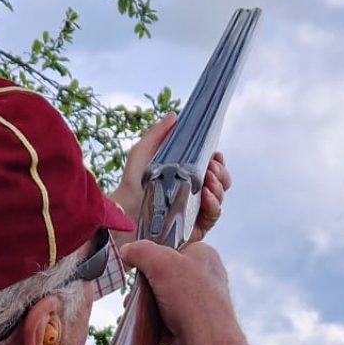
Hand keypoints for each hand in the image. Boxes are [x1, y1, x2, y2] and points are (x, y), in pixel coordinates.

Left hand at [111, 115, 230, 232]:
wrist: (122, 214)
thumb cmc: (131, 185)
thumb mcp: (142, 154)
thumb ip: (156, 134)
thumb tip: (174, 115)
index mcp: (187, 176)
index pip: (212, 167)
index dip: (217, 161)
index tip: (215, 154)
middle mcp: (194, 194)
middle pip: (221, 182)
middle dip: (221, 173)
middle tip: (212, 167)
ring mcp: (196, 212)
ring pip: (219, 198)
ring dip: (219, 186)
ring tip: (208, 179)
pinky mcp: (195, 229)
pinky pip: (213, 217)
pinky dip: (214, 205)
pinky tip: (206, 195)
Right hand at [120, 238, 248, 344]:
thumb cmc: (193, 301)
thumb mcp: (162, 263)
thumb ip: (141, 250)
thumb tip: (127, 251)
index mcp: (203, 256)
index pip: (173, 247)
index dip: (153, 254)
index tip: (138, 263)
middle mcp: (204, 278)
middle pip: (164, 275)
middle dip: (144, 285)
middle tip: (134, 291)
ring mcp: (197, 303)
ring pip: (162, 299)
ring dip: (144, 305)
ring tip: (132, 309)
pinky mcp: (190, 325)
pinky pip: (164, 320)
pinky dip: (150, 323)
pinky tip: (140, 325)